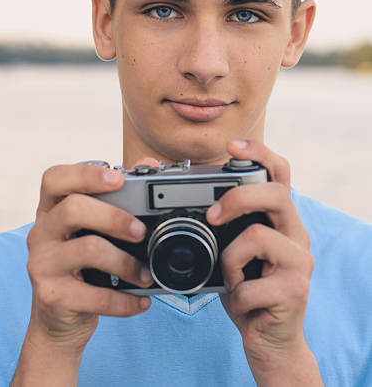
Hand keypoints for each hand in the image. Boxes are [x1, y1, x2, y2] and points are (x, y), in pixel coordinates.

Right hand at [25, 158, 156, 351]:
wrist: (59, 320)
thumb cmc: (83, 265)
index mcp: (51, 209)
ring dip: (126, 262)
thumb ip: (119, 197)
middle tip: (140, 231)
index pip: (55, 179)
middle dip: (114, 217)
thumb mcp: (95, 230)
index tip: (118, 179)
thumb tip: (149, 162)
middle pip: (73, 209)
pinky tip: (141, 301)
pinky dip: (125, 300)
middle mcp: (41, 232)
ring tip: (146, 274)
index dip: (86, 174)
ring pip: (88, 250)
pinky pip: (95, 295)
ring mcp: (42, 264)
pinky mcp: (52, 296)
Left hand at [206, 140, 317, 381]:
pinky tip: (242, 303)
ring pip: (258, 236)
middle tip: (213, 217)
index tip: (232, 146)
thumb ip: (223, 227)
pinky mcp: (295, 290)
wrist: (269, 341)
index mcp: (280, 220)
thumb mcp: (232, 252)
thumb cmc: (247, 291)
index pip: (279, 173)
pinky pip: (250, 282)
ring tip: (232, 278)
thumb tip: (187, 203)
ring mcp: (300, 261)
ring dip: (230, 261)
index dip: (258, 152)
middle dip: (238, 197)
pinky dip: (234, 295)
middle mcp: (296, 234)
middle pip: (275, 193)